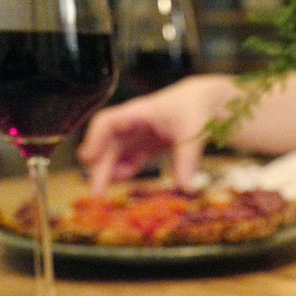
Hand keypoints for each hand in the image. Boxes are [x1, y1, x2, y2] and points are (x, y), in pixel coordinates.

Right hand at [77, 75, 237, 193]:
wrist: (206, 102)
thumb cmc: (195, 107)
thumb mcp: (193, 131)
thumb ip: (187, 159)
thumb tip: (186, 187)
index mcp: (139, 113)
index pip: (108, 122)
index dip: (95, 139)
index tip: (88, 158)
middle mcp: (133, 124)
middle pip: (108, 144)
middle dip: (99, 167)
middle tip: (96, 192)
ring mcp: (139, 135)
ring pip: (115, 153)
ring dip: (108, 171)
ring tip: (104, 191)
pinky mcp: (147, 145)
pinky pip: (129, 159)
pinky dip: (124, 170)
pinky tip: (123, 180)